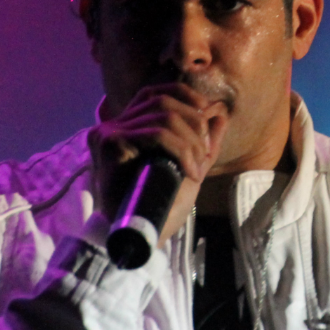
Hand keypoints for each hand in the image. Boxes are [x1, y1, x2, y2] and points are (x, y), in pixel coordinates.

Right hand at [88, 83, 228, 247]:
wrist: (139, 238)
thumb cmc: (159, 205)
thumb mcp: (187, 166)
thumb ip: (202, 141)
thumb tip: (220, 113)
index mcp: (128, 124)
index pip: (157, 92)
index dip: (185, 95)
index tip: (207, 114)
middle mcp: (113, 123)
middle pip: (163, 101)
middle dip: (194, 123)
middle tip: (205, 153)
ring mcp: (109, 132)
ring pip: (163, 117)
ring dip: (191, 141)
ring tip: (198, 165)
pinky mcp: (110, 144)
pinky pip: (157, 135)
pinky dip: (182, 150)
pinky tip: (190, 170)